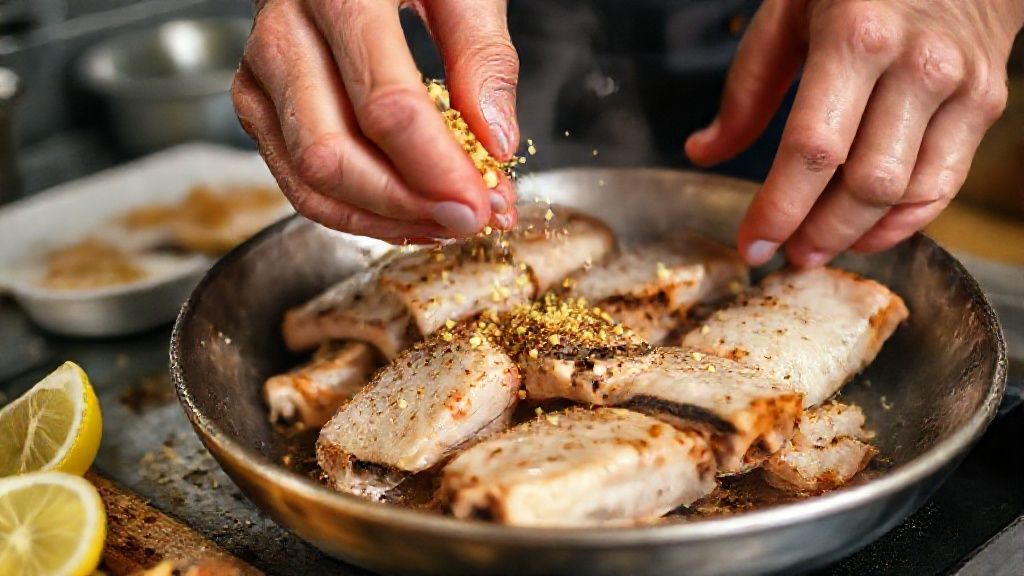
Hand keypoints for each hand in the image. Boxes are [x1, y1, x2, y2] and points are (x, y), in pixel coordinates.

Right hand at [232, 0, 519, 241]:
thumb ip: (482, 55)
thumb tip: (496, 143)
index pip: (385, 106)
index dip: (437, 169)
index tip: (484, 202)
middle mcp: (284, 35)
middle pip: (333, 154)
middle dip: (408, 205)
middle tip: (471, 220)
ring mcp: (260, 74)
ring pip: (308, 180)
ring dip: (383, 219)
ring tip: (445, 224)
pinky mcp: (257, 105)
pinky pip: (298, 182)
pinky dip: (356, 212)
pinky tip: (407, 214)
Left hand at [686, 0, 1023, 266]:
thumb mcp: (789, 9)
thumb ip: (747, 86)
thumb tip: (704, 150)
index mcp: (854, 36)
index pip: (812, 150)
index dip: (778, 209)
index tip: (752, 243)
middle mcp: (914, 64)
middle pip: (864, 184)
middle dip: (817, 233)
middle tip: (785, 254)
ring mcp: (958, 86)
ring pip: (905, 194)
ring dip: (855, 235)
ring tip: (817, 247)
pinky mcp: (985, 103)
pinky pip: (943, 185)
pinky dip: (902, 222)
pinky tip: (865, 232)